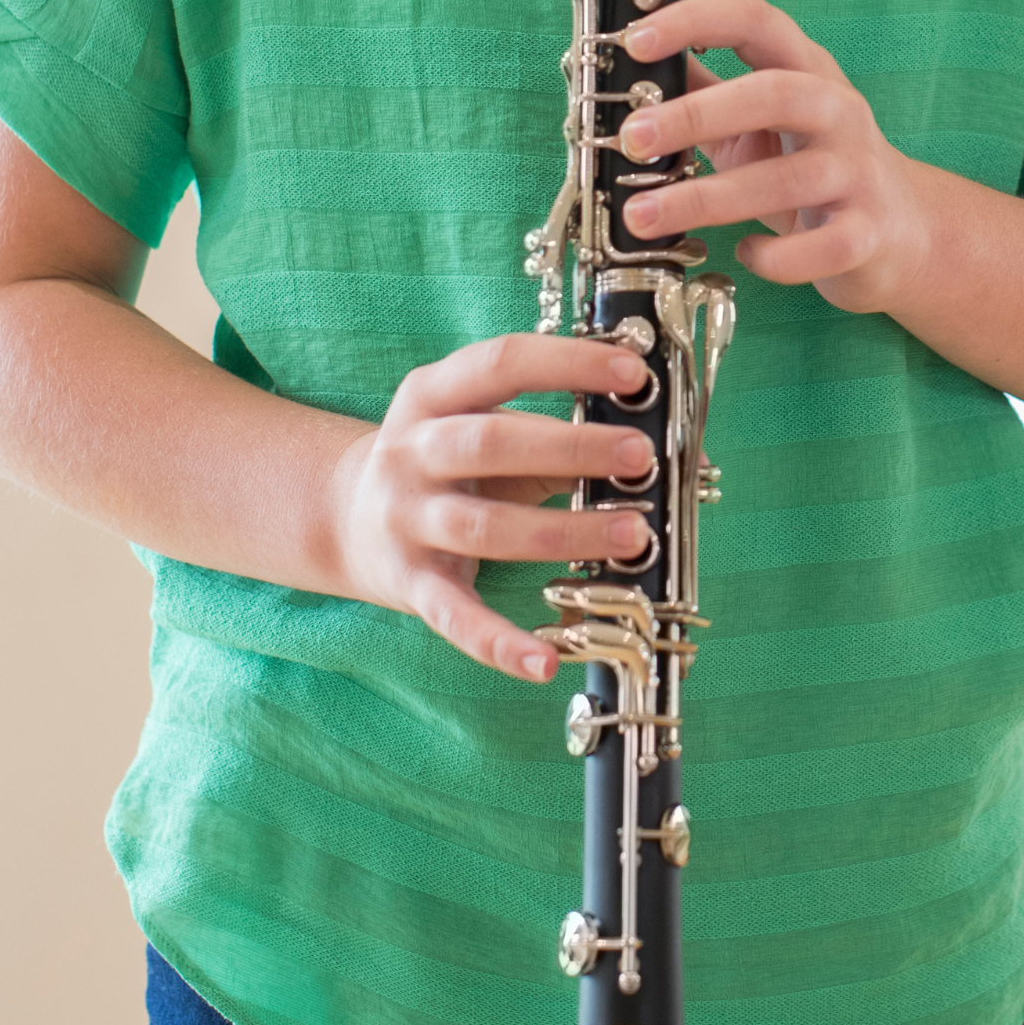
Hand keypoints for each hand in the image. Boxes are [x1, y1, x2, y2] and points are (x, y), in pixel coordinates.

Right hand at [332, 333, 657, 681]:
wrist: (344, 516)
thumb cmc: (449, 461)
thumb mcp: (488, 425)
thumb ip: (567, 431)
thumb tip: (679, 453)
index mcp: (435, 393)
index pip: (503, 362)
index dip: (569, 363)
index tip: (634, 374)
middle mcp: (412, 451)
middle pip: (492, 443)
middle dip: (573, 448)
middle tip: (640, 455)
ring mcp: (406, 520)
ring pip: (486, 527)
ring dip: (565, 533)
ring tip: (634, 535)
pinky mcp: (410, 584)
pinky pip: (456, 617)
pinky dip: (499, 642)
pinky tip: (545, 662)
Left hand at [616, 0, 930, 315]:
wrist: (901, 231)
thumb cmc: (812, 166)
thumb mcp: (759, 118)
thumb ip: (704, 87)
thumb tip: (633, 65)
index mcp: (806, 70)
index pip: (755, 21)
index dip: (694, 20)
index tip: (635, 40)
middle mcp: (837, 112)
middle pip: (773, 94)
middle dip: (694, 115)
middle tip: (632, 138)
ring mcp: (857, 173)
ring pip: (787, 180)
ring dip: (707, 199)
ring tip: (644, 216)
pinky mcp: (866, 235)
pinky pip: (818, 249)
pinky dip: (773, 258)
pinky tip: (742, 255)